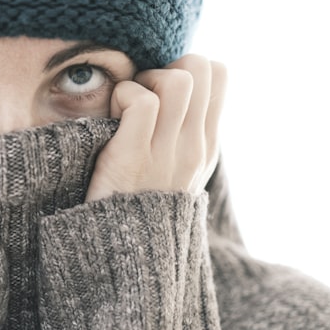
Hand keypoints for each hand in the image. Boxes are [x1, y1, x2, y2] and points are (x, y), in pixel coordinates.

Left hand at [86, 55, 225, 200]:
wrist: (122, 263)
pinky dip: (122, 99)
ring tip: (124, 110)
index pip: (219, 73)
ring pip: (177, 79)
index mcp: (205, 146)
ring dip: (143, 81)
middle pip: (200, 66)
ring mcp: (167, 154)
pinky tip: (110, 123)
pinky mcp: (132, 160)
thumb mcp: (171, 173)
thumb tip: (168, 92)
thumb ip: (177, 134)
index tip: (159, 93)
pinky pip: (141, 102)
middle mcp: (193, 147)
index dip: (185, 68)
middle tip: (140, 98)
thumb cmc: (133, 209)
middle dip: (164, 67)